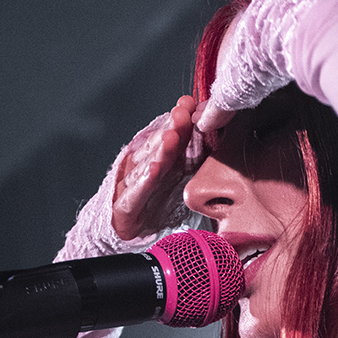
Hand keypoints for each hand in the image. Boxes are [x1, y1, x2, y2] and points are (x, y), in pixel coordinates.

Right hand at [111, 95, 196, 241]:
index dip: (180, 121)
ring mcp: (132, 185)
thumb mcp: (178, 180)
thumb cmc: (153, 205)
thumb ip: (192, 157)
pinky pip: (135, 192)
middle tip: (182, 114)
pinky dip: (144, 181)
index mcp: (158, 160)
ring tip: (171, 137)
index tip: (190, 104)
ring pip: (147, 164)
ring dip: (159, 150)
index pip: (170, 136)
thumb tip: (213, 131)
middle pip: (158, 146)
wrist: (124, 233)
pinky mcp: (125, 208)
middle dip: (171, 128)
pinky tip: (153, 170)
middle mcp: (143, 168)